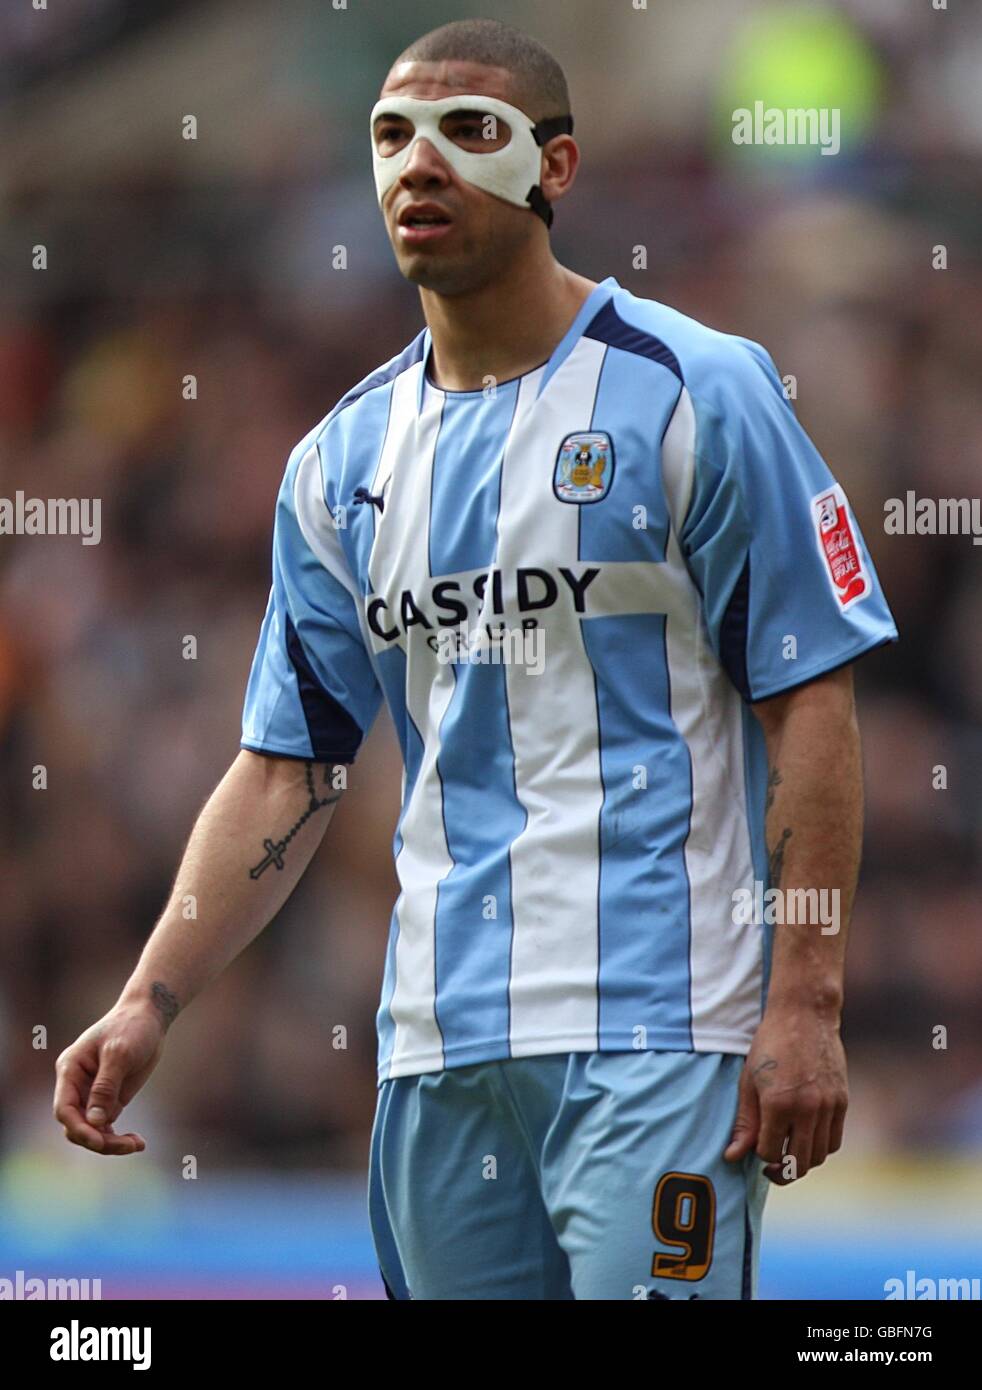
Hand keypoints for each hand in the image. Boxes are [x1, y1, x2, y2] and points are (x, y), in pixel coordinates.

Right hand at [53, 1005, 165, 1154]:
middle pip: (76, 1125)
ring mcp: (92, 1094)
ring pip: (91, 1130)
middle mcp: (77, 1085)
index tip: (99, 1141)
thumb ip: (105, 1086)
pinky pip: (105, 1127)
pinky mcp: (109, 1100)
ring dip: (110, 1142)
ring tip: (137, 1144)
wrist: (150, 1018)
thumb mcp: (119, 1053)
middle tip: (129, 1145)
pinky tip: (138, 1142)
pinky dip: (117, 1137)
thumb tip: (95, 1121)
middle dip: (98, 1140)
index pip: (65, 1108)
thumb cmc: (131, 1028)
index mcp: (70, 1070)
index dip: (79, 1128)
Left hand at [723, 1006, 847, 1183]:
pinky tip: (807, 1139)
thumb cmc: (770, 1045)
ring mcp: (827, 1106)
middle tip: (771, 1166)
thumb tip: (732, 1156)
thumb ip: (744, 1122)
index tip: (755, 1144)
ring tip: (789, 1152)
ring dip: (802, 1161)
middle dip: (781, 1170)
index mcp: (778, 1104)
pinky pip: (834, 1140)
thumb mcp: (749, 1081)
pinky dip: (821, 1148)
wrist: (805, 1015)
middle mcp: (806, 1109)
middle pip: (797, 1163)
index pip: (768, 1151)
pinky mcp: (842, 1102)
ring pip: (818, 1156)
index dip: (759, 1153)